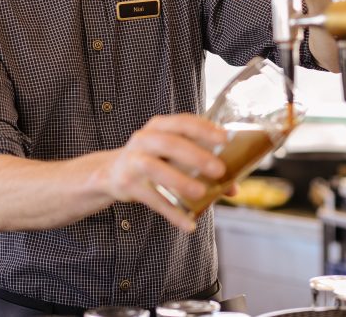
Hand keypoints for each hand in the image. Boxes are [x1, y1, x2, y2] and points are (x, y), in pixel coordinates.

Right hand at [103, 113, 227, 231]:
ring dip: (180, 181)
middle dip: (196, 155)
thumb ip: (202, 166)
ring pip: (155, 169)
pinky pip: (152, 200)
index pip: (182, 122)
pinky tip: (188, 224)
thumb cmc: (152, 159)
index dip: (204, 129)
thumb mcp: (172, 155)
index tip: (225, 139)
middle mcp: (144, 139)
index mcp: (159, 126)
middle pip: (170, 143)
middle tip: (219, 169)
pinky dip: (171, 212)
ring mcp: (133, 161)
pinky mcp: (128, 184)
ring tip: (201, 193)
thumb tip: (233, 187)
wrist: (111, 172)